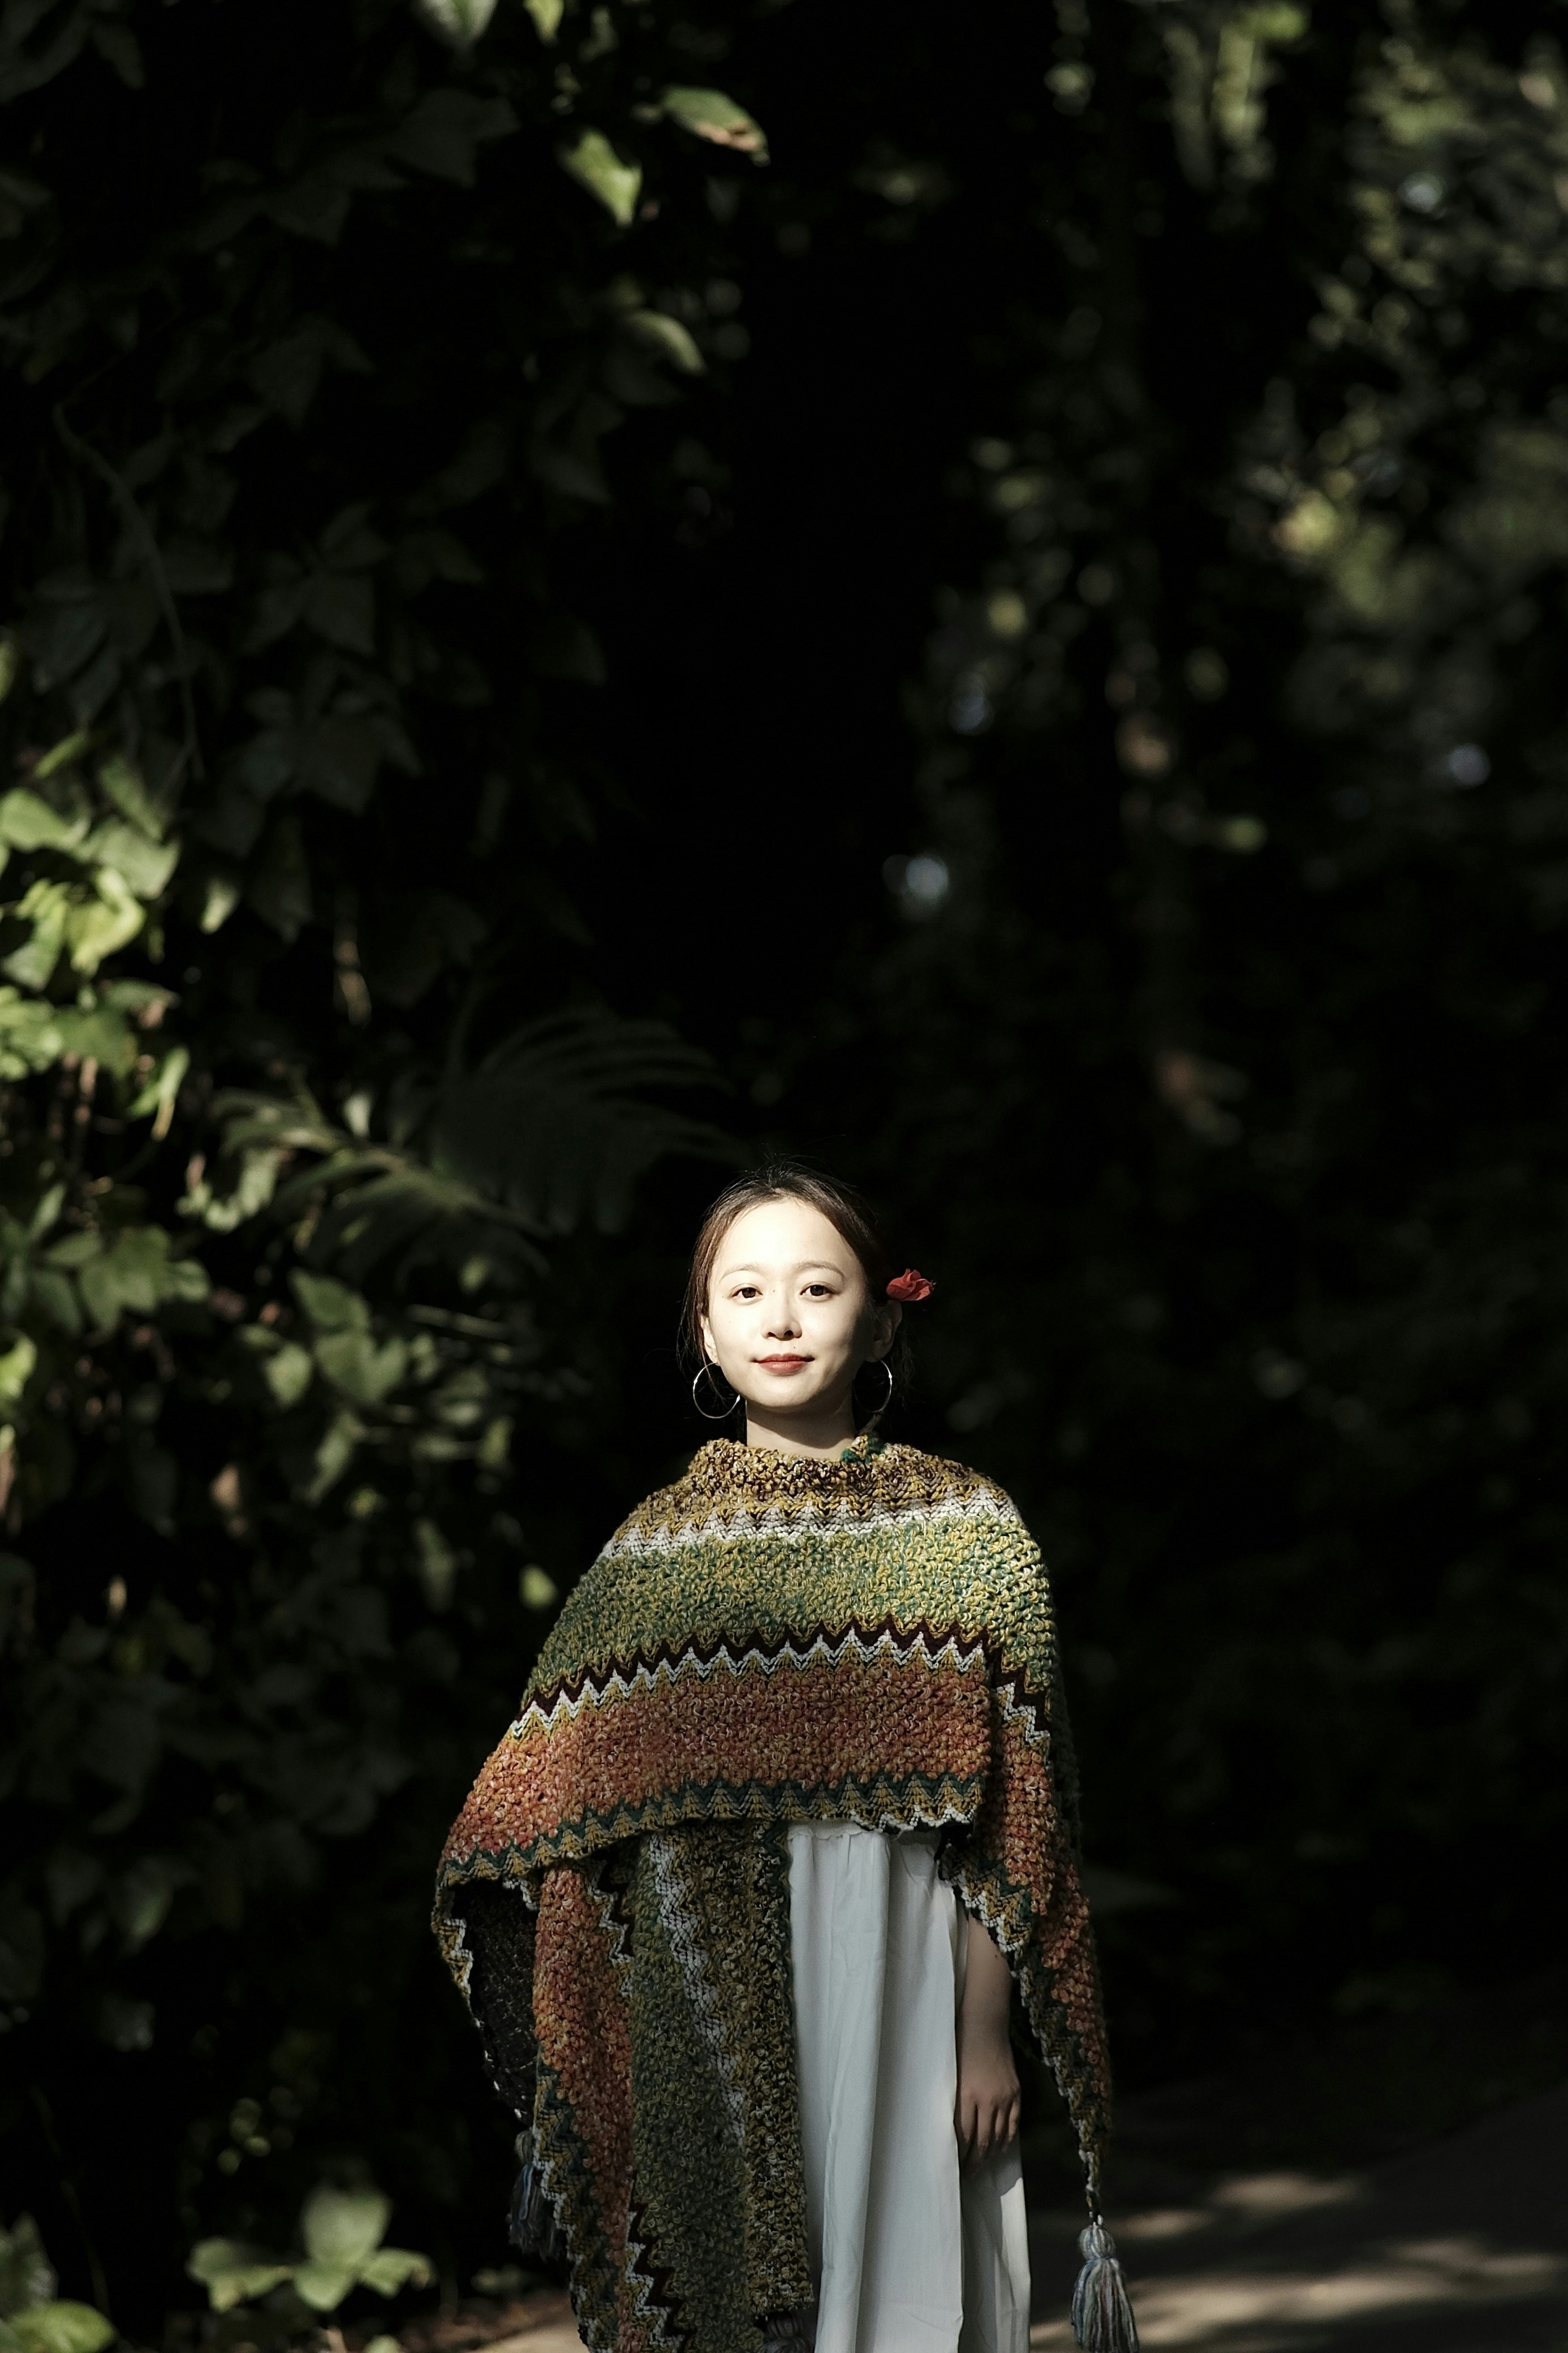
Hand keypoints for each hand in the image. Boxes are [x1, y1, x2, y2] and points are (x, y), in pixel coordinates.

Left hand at [955, 2021, 1020, 2167]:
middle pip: (982, 2141)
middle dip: (974, 2161)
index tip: (954, 2167)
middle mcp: (988, 2100)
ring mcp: (1005, 2097)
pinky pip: (1012, 2124)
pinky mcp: (1016, 2093)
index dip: (960, 2155)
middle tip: (968, 2174)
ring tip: (981, 2165)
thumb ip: (954, 2104)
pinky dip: (1006, 2140)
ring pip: (999, 2136)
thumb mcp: (951, 2077)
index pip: (963, 2136)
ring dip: (990, 2154)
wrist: (985, 2026)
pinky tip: (999, 2148)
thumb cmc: (960, 2048)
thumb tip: (952, 2132)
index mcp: (966, 2096)